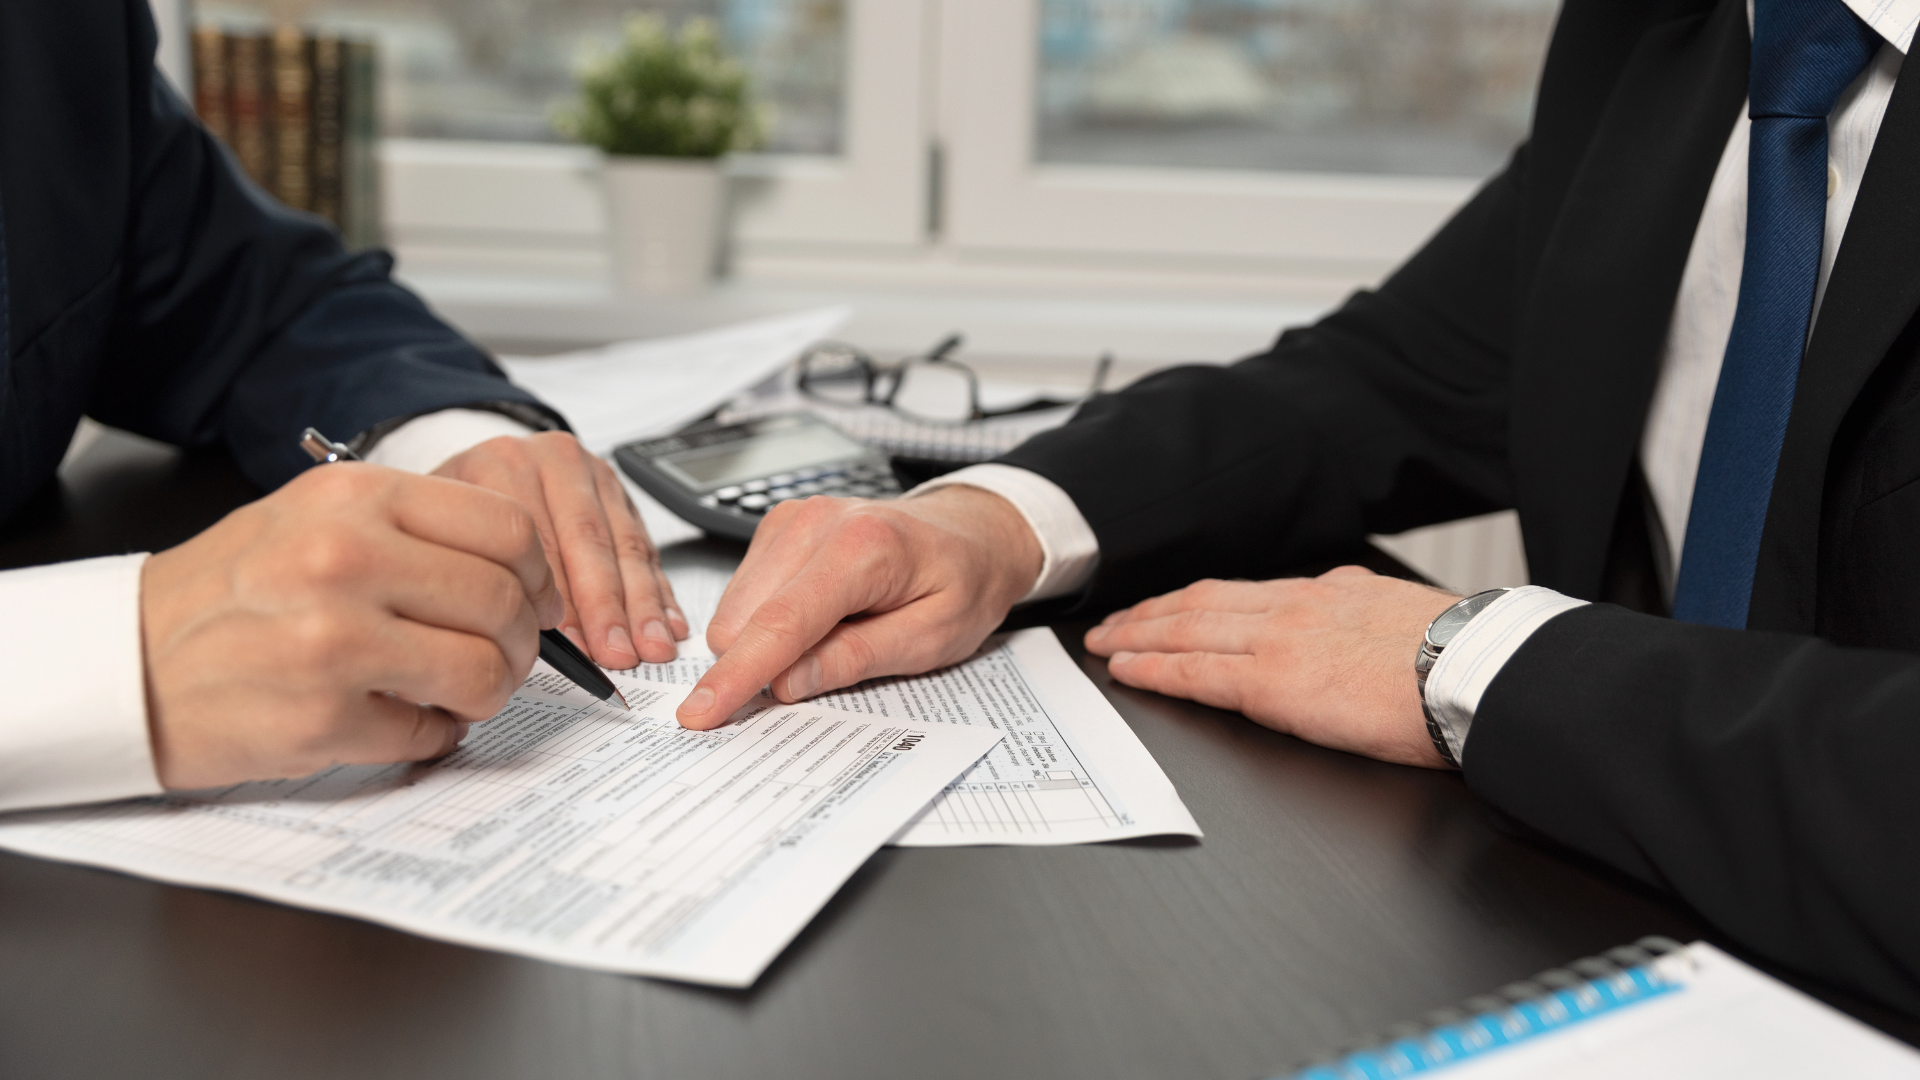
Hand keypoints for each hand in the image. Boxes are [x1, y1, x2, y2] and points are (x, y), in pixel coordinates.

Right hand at [141, 463, 564, 788]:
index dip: (538, 574)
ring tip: (455, 693)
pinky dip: (432, 735)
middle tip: (500, 658)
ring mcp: (335, 639)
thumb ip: (414, 530)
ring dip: (486, 692)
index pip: (507, 529)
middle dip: (521, 643)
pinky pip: (432, 732)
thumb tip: (520, 569)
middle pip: (505, 603)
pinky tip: (399, 719)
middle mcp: (347, 559)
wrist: (127, 664)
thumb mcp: (314, 519)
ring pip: (483, 671)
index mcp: (355, 498)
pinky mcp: (323, 716)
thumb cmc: (229, 594)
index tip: (533, 599)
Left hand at [433, 432, 685, 667]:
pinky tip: (666, 622)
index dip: (560, 600)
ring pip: (627, 545)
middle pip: (589, 541)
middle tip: (617, 651)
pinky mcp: (622, 495)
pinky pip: (646, 547)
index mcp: (501, 464)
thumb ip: (473, 575)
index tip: (574, 645)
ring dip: (642, 604)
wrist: (480, 472)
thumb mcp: (445, 535)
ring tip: (650, 645)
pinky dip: (658, 590)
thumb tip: (513, 642)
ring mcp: (593, 475)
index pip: (538, 540)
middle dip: (608, 606)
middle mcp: (553, 461)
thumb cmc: (458, 516)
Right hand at [676, 486, 1042, 728]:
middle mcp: (816, 523)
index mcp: (861, 548)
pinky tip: (820, 615)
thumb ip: (856, 659)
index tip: (700, 713)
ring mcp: (792, 519)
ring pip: (736, 609)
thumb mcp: (931, 639)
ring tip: (836, 631)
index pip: (780, 623)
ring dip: (769, 641)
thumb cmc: (961, 583)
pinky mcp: (779, 527)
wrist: (971, 535)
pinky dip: (769, 619)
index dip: (737, 675)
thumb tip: (787, 683)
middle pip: (744, 619)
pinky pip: (745, 593)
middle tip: (828, 666)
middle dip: (763, 663)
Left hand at [1083, 567, 1460, 767]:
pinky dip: (1154, 668)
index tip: (1174, 608)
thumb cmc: (1465, 662)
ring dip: (1139, 635)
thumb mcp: (1411, 621)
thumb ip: (1370, 624)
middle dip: (1153, 612)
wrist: (1479, 672)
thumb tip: (1361, 637)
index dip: (1201, 601)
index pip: (1249, 594)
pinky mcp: (1272, 682)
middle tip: (1115, 622)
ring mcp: (1280, 640)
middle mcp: (1299, 606)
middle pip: (1204, 603)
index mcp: (1334, 592)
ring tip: (1106, 643)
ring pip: (1188, 630)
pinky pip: (1195, 672)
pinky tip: (1127, 669)